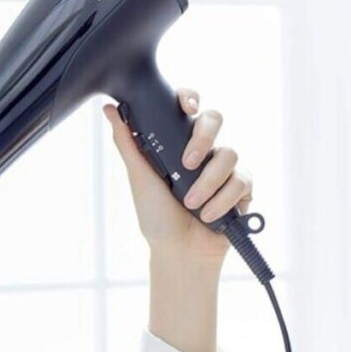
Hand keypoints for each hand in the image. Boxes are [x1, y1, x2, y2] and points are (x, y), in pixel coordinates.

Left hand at [101, 87, 253, 265]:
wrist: (179, 253)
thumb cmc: (156, 216)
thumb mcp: (139, 178)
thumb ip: (128, 143)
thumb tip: (109, 110)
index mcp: (177, 143)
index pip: (188, 108)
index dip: (190, 98)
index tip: (186, 107)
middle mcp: (203, 150)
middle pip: (215, 119)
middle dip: (203, 138)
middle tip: (188, 162)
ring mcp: (224, 168)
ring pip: (229, 153)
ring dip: (208, 182)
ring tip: (190, 203)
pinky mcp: (242, 188)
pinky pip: (241, 180)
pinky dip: (222, 199)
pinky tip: (208, 214)